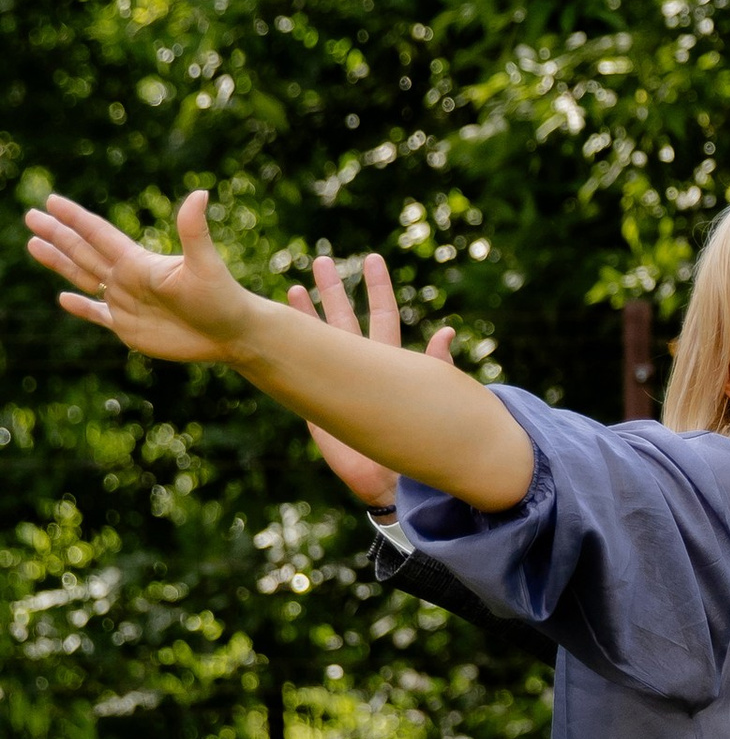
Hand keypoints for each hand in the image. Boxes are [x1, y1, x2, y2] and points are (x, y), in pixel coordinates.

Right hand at [26, 186, 258, 363]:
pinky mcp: (128, 328)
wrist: (232, 334)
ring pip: (83, 277)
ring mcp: (126, 302)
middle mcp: (128, 278)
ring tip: (33, 244)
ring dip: (59, 262)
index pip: (98, 234)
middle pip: (83, 251)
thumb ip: (194, 231)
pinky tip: (63, 298)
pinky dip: (80, 307)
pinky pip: (97, 315)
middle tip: (31, 215)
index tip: (51, 200)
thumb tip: (200, 193)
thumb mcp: (205, 264)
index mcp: (138, 261)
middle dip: (57, 234)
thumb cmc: (222, 298)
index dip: (74, 218)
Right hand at [287, 248, 454, 512]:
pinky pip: (298, 370)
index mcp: (388, 361)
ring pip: (318, 341)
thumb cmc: (414, 441)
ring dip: (307, 315)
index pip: (382, 315)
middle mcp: (359, 366)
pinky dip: (286, 350)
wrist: (385, 479)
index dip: (377, 288)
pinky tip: (272, 332)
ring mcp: (334, 382)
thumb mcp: (428, 398)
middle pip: (343, 319)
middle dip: (332, 291)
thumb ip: (436, 367)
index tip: (371, 259)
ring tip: (292, 286)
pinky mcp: (316, 402)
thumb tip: (448, 332)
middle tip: (320, 260)